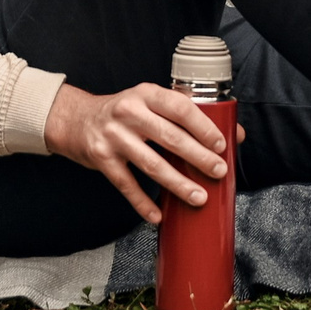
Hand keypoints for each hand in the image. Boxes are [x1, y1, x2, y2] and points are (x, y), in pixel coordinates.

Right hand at [43, 82, 230, 224]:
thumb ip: (185, 114)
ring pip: (152, 165)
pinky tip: (158, 215)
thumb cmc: (123, 112)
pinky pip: (127, 185)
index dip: (203, 127)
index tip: (220, 144)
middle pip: (170, 138)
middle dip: (199, 158)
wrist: (76, 120)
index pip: (180, 107)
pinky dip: (143, 203)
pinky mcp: (102, 159)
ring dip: (178, 184)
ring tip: (199, 197)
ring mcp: (113, 137)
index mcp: (146, 94)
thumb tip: (234, 133)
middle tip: (219, 172)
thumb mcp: (149, 102)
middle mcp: (128, 112)